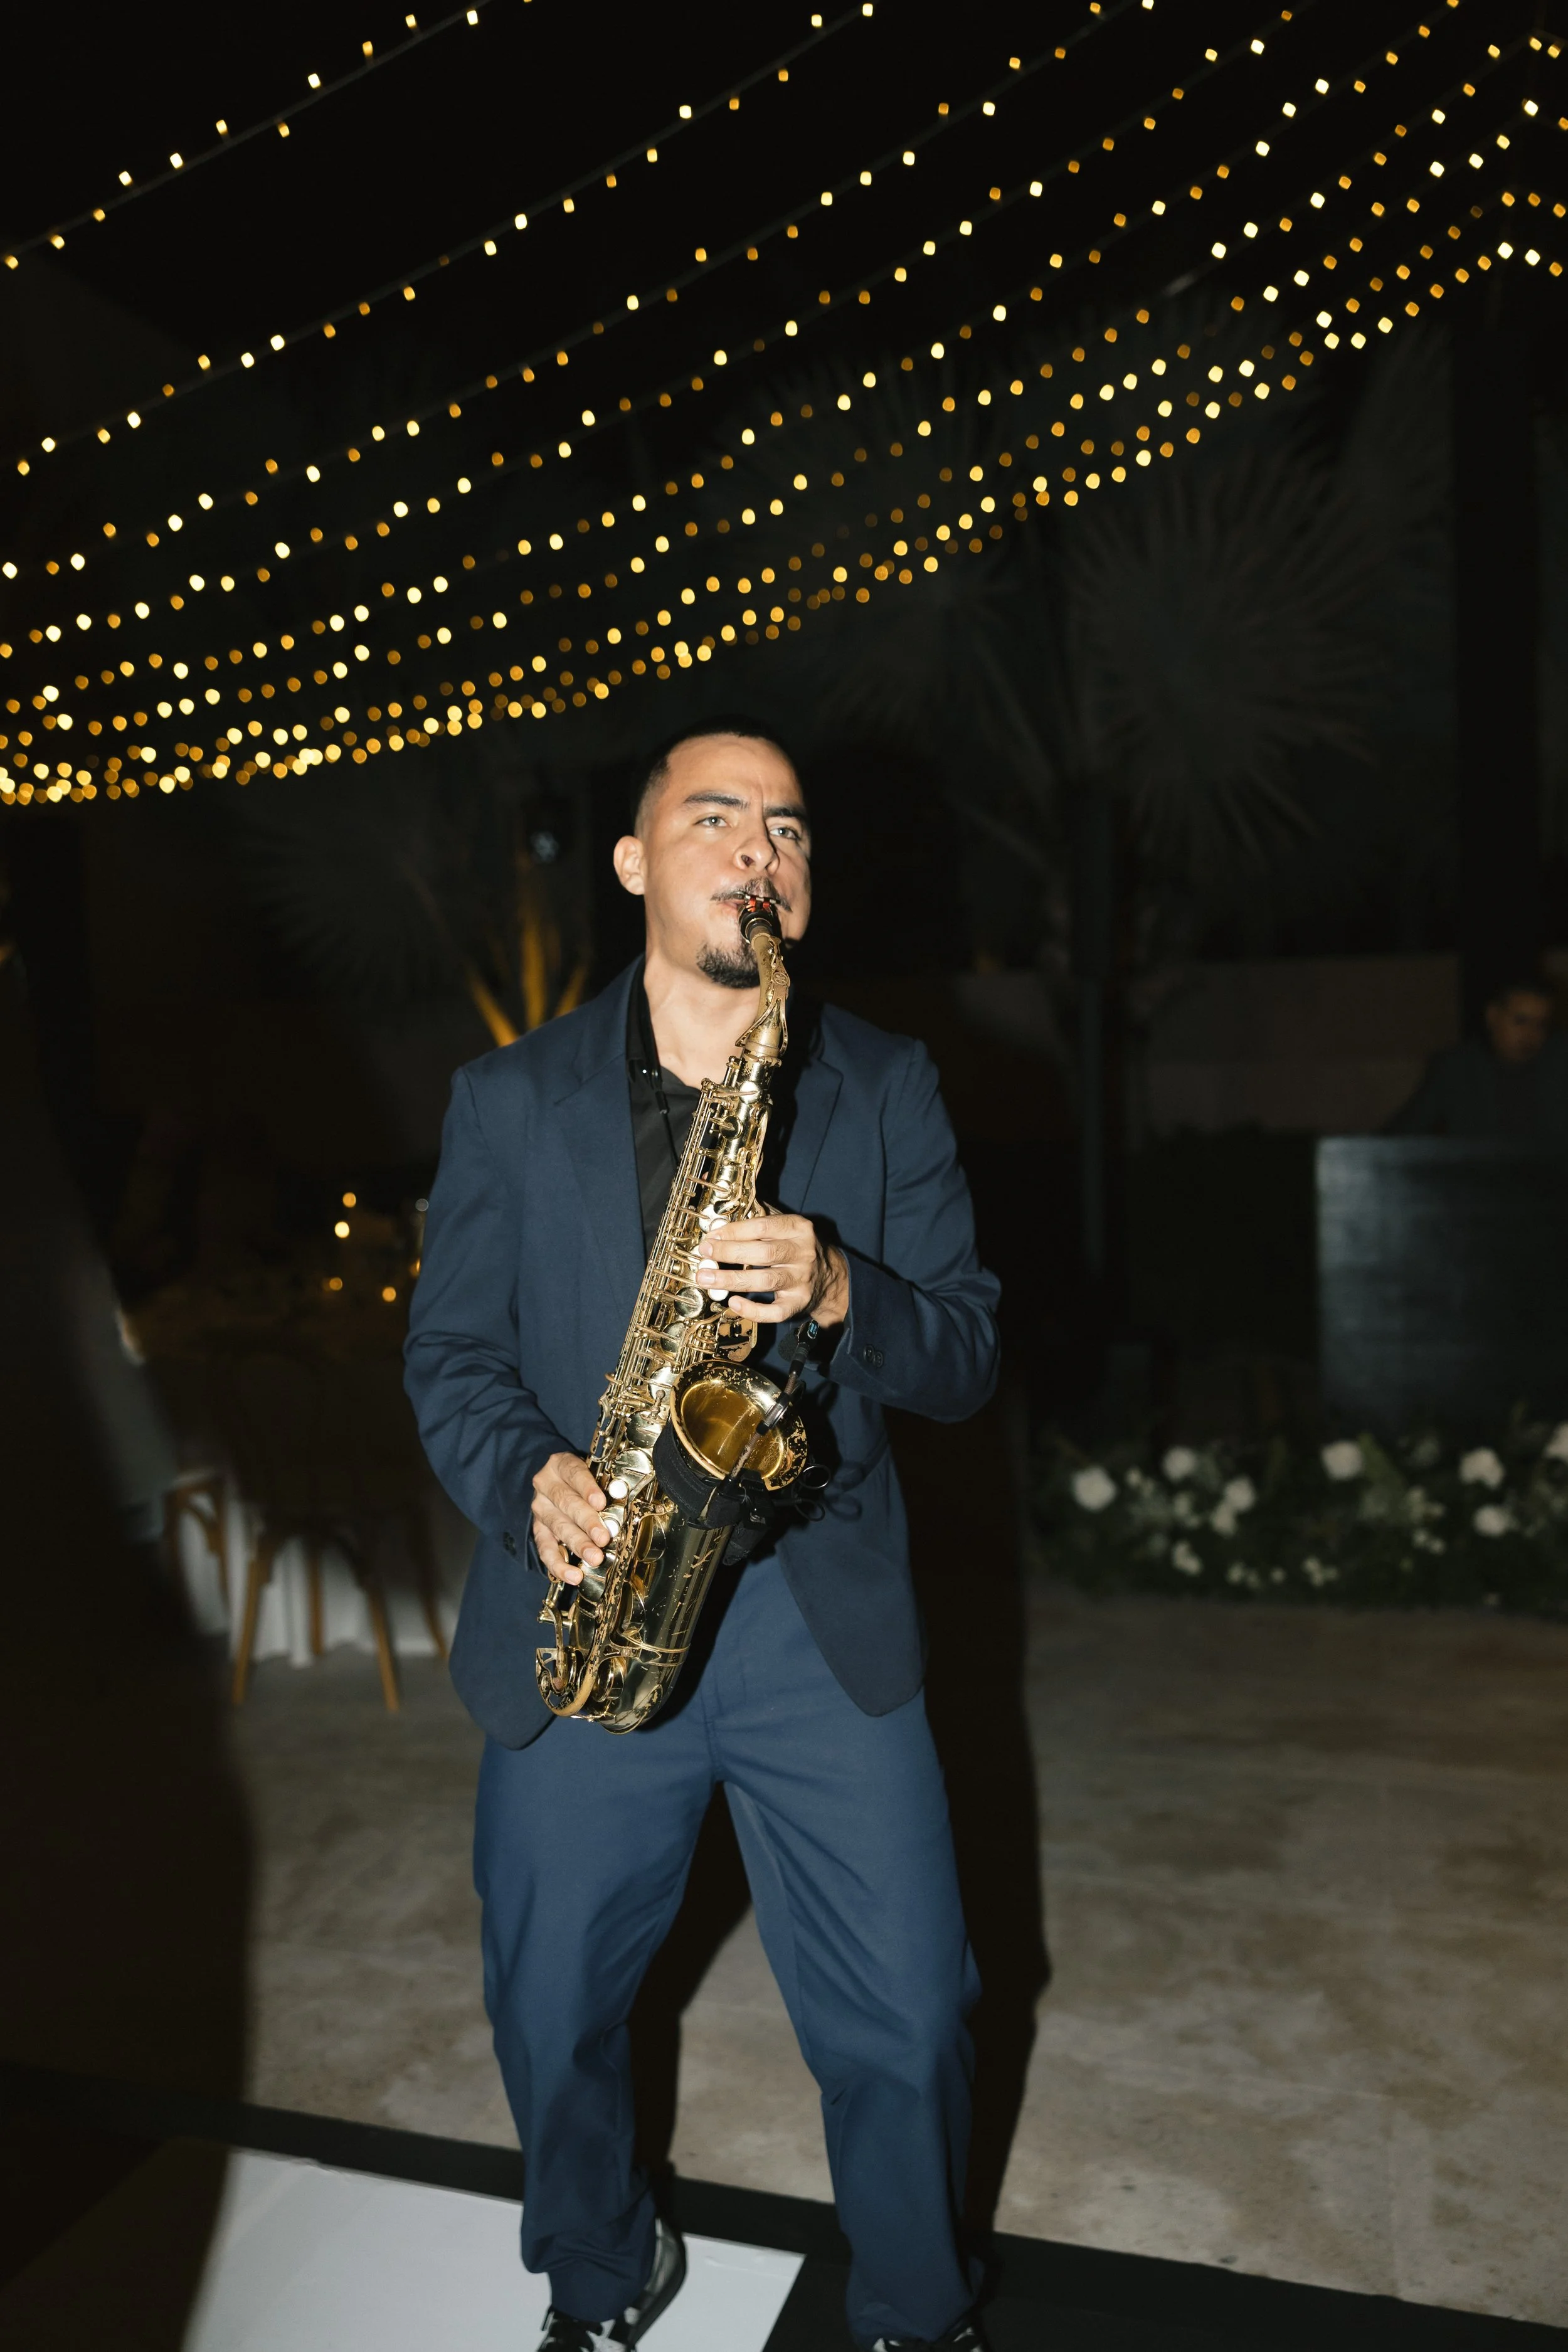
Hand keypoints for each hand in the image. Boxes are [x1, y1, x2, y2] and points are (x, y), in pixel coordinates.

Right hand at [530, 1451, 608, 1585]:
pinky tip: (572, 1574)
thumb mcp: (592, 1470)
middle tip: (603, 1538)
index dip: (587, 1488)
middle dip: (587, 1522)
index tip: (600, 1503)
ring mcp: (540, 1508)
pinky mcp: (538, 1529)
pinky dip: (558, 1564)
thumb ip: (604, 1483)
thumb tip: (623, 1501)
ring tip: (594, 1558)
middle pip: (566, 1503)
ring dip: (577, 1544)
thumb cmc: (581, 1477)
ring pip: (558, 1527)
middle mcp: (546, 1485)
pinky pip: (545, 1548)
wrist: (556, 1481)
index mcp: (560, 1464)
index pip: (574, 1473)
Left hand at [697, 1213, 849, 1327]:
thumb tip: (720, 1228)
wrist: (832, 1277)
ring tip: (707, 1278)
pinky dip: (753, 1310)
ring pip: (765, 1281)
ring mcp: (802, 1280)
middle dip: (729, 1253)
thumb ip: (761, 1224)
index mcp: (799, 1229)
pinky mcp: (799, 1303)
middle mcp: (803, 1253)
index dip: (734, 1231)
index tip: (712, 1236)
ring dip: (732, 1279)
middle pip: (763, 1253)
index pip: (762, 1227)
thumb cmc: (800, 1249)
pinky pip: (775, 1312)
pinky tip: (734, 1303)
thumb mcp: (789, 1228)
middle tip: (705, 1254)